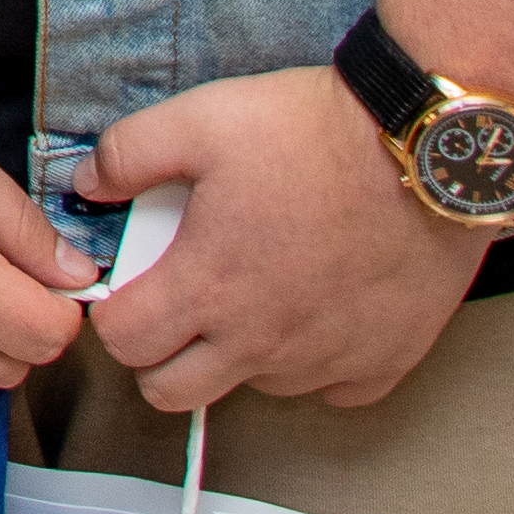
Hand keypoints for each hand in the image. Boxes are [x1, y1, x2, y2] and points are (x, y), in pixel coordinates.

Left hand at [77, 67, 482, 411]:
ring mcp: (327, 358)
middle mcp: (263, 340)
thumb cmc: (314, 133)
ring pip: (255, 387)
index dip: (113, 315)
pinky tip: (318, 306)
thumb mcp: (199, 120)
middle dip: (160, 356)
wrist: (424, 148)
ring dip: (241, 352)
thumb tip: (88, 184)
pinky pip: (332, 388)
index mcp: (210, 287)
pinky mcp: (385, 361)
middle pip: (174, 394)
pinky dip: (317, 359)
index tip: (131, 286)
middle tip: (179, 302)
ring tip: (259, 285)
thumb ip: (126, 155)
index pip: (124, 346)